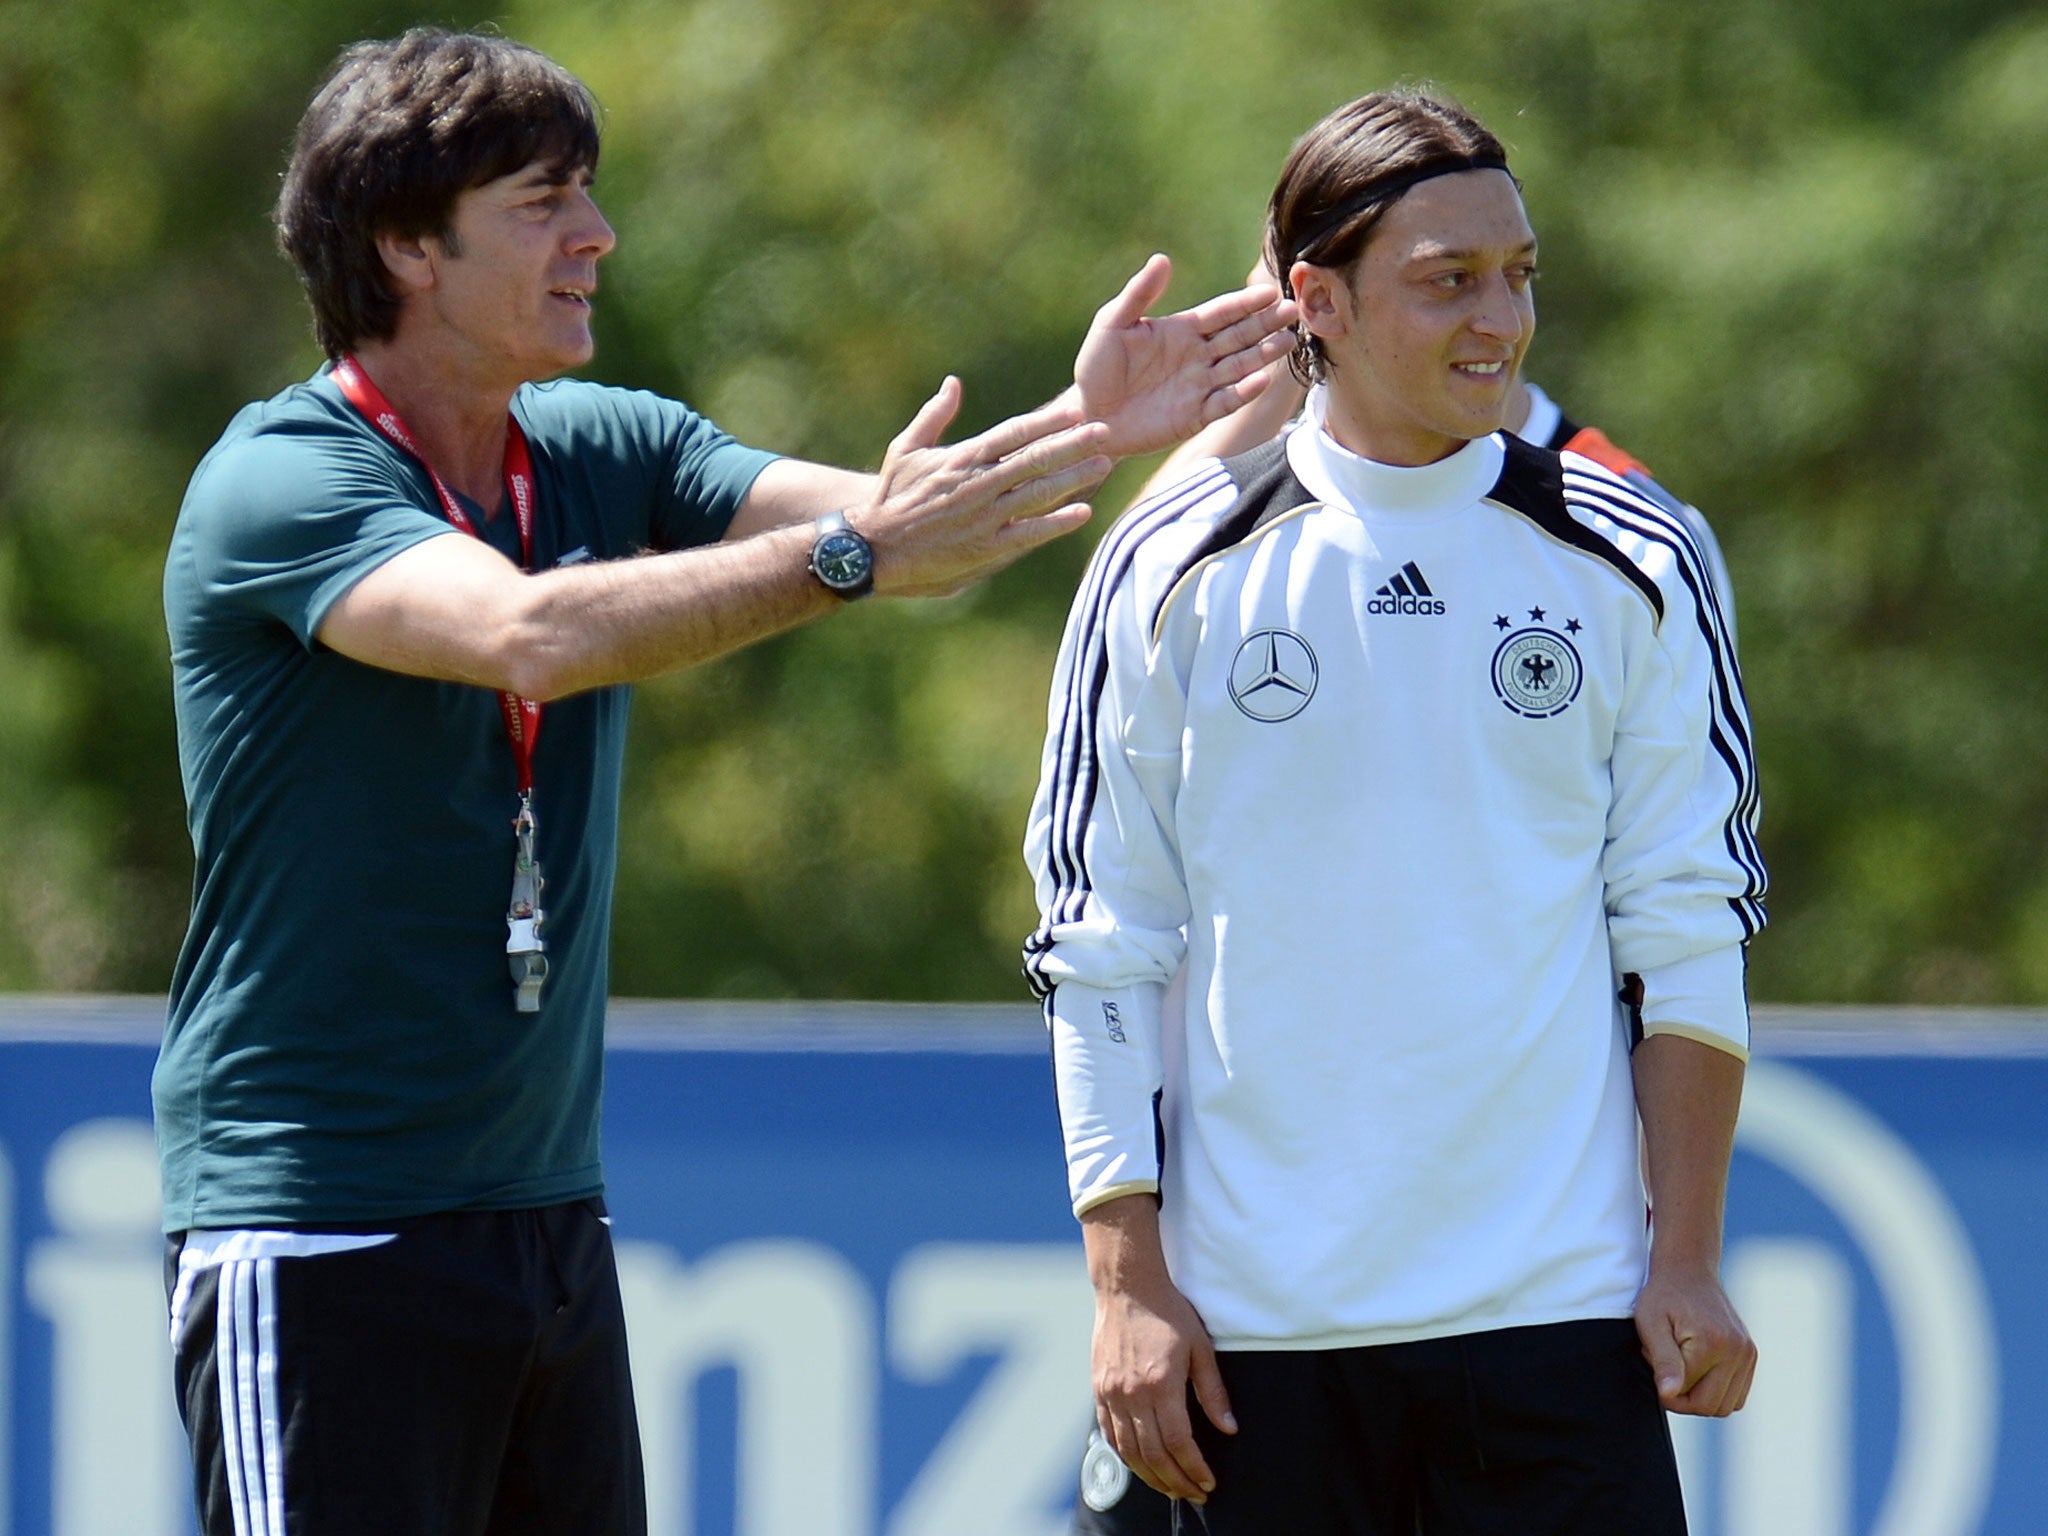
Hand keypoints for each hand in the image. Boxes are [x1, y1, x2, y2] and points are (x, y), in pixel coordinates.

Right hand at [855, 377, 1109, 597]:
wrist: (873, 549)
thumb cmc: (891, 497)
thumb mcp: (906, 449)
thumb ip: (934, 415)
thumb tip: (953, 383)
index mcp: (962, 457)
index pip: (1013, 433)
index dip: (1048, 421)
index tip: (1077, 410)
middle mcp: (978, 484)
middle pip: (1035, 459)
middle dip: (1073, 444)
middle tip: (1106, 431)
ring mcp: (984, 517)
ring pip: (1038, 493)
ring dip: (1074, 478)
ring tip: (1104, 464)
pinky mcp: (986, 548)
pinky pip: (1029, 533)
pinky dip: (1057, 523)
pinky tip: (1083, 512)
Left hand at [1072, 255, 1298, 458]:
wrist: (1088, 416)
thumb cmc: (1096, 368)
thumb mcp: (1112, 324)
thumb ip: (1138, 294)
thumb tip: (1162, 259)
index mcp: (1182, 331)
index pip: (1222, 313)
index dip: (1245, 303)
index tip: (1270, 291)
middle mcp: (1197, 357)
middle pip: (1239, 337)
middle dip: (1266, 324)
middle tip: (1293, 311)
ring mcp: (1199, 387)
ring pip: (1239, 367)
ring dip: (1263, 355)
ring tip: (1287, 341)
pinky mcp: (1195, 416)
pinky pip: (1223, 402)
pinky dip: (1242, 392)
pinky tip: (1259, 380)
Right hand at [1093, 1270, 1236, 1502]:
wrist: (1127, 1287)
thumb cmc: (1169, 1313)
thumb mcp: (1200, 1347)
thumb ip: (1213, 1391)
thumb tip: (1229, 1428)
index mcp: (1161, 1383)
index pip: (1178, 1442)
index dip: (1194, 1468)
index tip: (1208, 1482)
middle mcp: (1132, 1393)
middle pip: (1153, 1454)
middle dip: (1176, 1481)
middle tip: (1194, 1494)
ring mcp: (1112, 1392)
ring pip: (1129, 1451)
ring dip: (1151, 1476)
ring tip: (1170, 1488)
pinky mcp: (1099, 1389)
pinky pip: (1110, 1435)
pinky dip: (1126, 1457)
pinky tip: (1142, 1465)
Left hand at [1634, 1261, 1755, 1415]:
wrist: (1688, 1270)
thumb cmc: (1663, 1295)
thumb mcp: (1651, 1324)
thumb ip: (1662, 1361)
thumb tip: (1669, 1395)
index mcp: (1712, 1343)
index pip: (1687, 1395)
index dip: (1664, 1388)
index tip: (1653, 1363)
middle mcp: (1738, 1351)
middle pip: (1709, 1407)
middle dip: (1683, 1397)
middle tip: (1665, 1368)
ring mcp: (1748, 1354)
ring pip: (1726, 1406)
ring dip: (1701, 1397)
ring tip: (1682, 1366)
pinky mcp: (1751, 1355)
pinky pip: (1737, 1395)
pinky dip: (1717, 1392)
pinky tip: (1699, 1370)